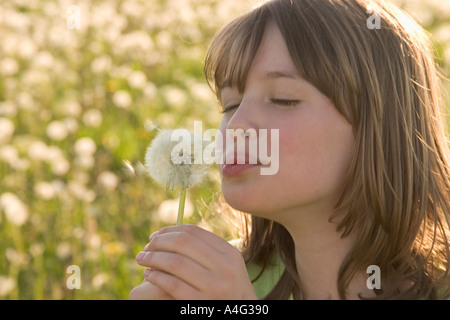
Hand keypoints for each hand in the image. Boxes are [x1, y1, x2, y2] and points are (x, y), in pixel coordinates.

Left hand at [135, 224, 257, 299]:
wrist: (240, 317)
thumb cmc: (228, 290)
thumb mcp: (227, 267)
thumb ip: (207, 250)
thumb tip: (172, 233)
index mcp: (229, 253)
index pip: (194, 232)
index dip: (170, 231)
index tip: (156, 235)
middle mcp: (224, 268)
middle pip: (183, 243)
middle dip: (159, 242)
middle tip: (146, 246)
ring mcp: (214, 286)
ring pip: (175, 262)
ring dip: (153, 258)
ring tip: (142, 259)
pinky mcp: (200, 303)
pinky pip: (172, 284)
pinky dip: (157, 276)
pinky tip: (149, 275)